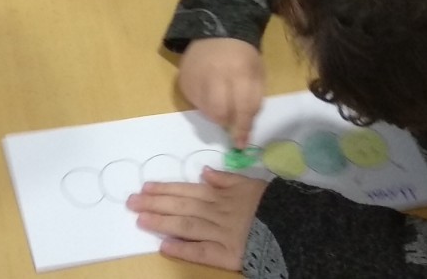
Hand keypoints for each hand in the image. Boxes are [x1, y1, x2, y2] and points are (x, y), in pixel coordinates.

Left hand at [127, 168, 266, 270]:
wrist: (296, 227)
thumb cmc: (274, 205)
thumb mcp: (252, 184)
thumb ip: (227, 179)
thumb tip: (205, 171)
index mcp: (223, 194)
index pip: (188, 190)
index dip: (165, 189)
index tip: (145, 187)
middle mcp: (217, 211)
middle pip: (182, 206)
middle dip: (155, 203)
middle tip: (131, 202)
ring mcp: (220, 233)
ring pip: (186, 225)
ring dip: (162, 222)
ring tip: (141, 219)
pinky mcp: (227, 255)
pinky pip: (201, 251)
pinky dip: (182, 249)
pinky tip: (164, 246)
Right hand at [179, 38, 263, 146]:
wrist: (218, 31)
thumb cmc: (244, 57)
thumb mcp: (257, 76)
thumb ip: (253, 103)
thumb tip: (243, 133)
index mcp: (241, 73)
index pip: (242, 108)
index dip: (242, 129)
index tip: (241, 145)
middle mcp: (216, 75)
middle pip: (218, 112)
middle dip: (226, 120)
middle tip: (230, 116)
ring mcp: (196, 76)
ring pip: (204, 110)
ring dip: (214, 112)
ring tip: (220, 97)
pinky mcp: (183, 79)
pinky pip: (193, 102)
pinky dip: (202, 103)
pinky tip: (208, 90)